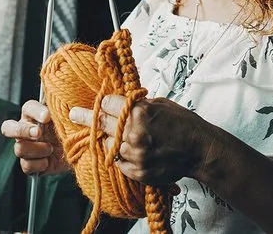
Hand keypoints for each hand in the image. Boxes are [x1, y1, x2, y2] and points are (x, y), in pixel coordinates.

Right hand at [1, 99, 70, 174]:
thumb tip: (64, 95)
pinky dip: (39, 164)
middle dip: (21, 131)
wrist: (81, 152)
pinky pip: (26, 165)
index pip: (27, 108)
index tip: (47, 116)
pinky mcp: (30, 164)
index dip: (35, 111)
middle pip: (8, 127)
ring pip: (19, 148)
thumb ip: (64, 106)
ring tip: (51, 148)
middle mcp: (26, 130)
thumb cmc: (74, 129)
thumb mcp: (70, 117)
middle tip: (38, 133)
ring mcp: (26, 147)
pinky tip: (49, 160)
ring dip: (37, 150)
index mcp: (35, 115)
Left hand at [68, 95, 208, 184]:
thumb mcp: (159, 103)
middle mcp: (133, 133)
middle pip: (101, 123)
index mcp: (139, 112)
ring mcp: (135, 154)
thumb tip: (116, 102)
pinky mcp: (138, 171)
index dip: (106, 102)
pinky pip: (118, 162)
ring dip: (109, 139)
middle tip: (73, 114)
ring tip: (121, 135)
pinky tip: (130, 149)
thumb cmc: (182, 122)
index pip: (107, 104)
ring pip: (107, 144)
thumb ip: (136, 104)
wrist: (199, 150)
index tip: (103, 103)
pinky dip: (120, 155)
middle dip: (85, 116)